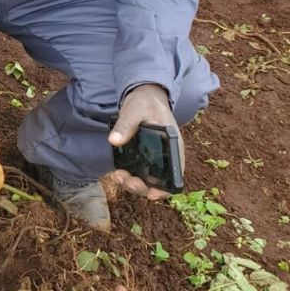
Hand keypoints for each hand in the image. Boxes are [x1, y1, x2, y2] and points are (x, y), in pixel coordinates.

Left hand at [107, 83, 180, 199]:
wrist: (144, 95)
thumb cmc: (144, 102)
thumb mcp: (135, 109)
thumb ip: (125, 124)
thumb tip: (113, 141)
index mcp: (173, 146)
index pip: (176, 175)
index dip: (166, 189)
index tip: (151, 194)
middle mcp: (167, 155)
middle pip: (158, 182)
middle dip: (140, 186)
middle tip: (123, 178)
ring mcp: (155, 157)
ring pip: (146, 180)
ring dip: (131, 182)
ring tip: (117, 175)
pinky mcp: (144, 156)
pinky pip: (138, 172)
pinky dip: (128, 175)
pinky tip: (117, 171)